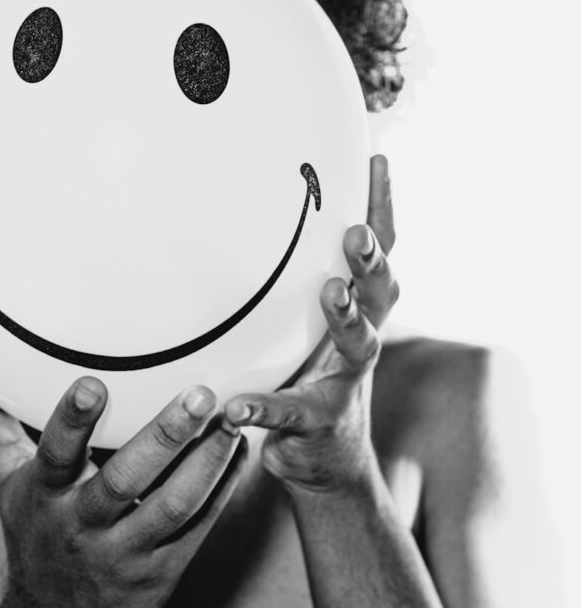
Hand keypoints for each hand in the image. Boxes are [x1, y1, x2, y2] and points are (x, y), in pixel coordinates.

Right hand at [0, 363, 244, 607]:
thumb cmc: (34, 529)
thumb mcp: (9, 480)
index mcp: (46, 494)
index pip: (56, 454)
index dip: (73, 420)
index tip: (96, 382)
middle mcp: (83, 525)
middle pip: (125, 480)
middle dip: (166, 436)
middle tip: (201, 395)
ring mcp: (125, 553)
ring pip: (172, 507)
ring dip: (208, 463)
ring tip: (233, 422)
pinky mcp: (161, 573)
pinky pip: (198, 529)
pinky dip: (223, 490)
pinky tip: (241, 454)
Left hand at [224, 154, 396, 494]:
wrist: (327, 456)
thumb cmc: (318, 368)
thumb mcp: (316, 316)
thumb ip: (303, 271)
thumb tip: (266, 208)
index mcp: (360, 306)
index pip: (380, 250)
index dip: (383, 206)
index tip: (376, 161)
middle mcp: (362, 338)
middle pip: (381, 292)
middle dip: (372, 260)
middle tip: (357, 232)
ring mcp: (343, 381)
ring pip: (357, 346)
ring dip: (346, 317)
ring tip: (330, 292)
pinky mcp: (313, 421)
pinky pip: (288, 413)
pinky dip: (262, 408)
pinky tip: (234, 408)